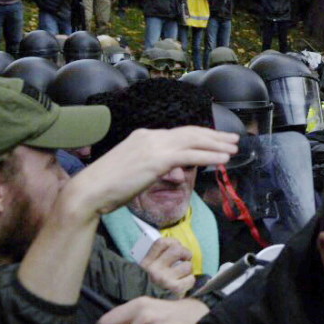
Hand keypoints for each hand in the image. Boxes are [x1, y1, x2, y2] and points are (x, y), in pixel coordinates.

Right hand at [61, 126, 237, 223]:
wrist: (90, 191)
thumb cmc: (109, 186)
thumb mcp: (137, 171)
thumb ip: (158, 167)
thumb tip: (177, 172)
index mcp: (144, 136)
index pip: (179, 133)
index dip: (201, 135)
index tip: (216, 139)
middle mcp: (151, 136)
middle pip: (191, 132)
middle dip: (214, 136)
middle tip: (233, 139)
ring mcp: (154, 146)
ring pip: (194, 141)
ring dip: (217, 144)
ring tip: (233, 148)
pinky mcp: (157, 159)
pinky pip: (190, 155)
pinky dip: (210, 155)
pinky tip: (223, 159)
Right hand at [141, 236, 195, 295]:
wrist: (146, 310)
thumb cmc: (147, 290)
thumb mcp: (144, 273)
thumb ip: (155, 260)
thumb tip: (175, 247)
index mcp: (146, 264)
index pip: (161, 243)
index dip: (172, 241)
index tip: (176, 246)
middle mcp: (155, 270)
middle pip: (177, 249)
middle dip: (185, 253)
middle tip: (185, 258)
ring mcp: (165, 280)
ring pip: (187, 265)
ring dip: (188, 269)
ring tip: (183, 274)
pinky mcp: (175, 290)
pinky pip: (191, 279)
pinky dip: (190, 281)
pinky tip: (183, 284)